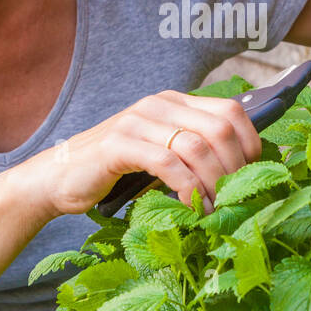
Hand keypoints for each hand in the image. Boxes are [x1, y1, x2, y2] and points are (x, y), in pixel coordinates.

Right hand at [26, 90, 261, 216]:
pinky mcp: (119, 144)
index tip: (252, 175)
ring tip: (216, 208)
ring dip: (214, 183)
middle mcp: (159, 105)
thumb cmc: (115, 172)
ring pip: (197, 147)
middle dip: (236, 168)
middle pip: (220, 128)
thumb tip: (240, 175)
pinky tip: (192, 208)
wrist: (58, 178)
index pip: (231, 111)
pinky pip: (167, 164)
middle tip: (236, 198)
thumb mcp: (161, 155)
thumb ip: (192, 154)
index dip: (250, 143)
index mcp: (174, 102)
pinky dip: (187, 189)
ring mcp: (138, 121)